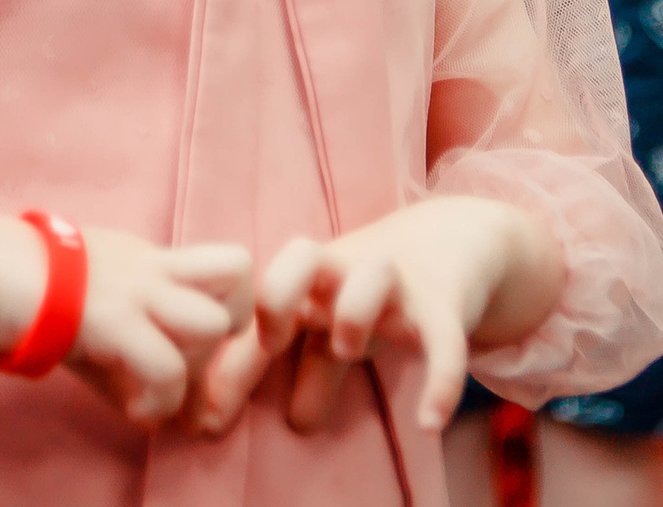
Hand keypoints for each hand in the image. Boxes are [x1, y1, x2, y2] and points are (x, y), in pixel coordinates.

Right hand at [0, 221, 251, 426]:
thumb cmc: (20, 286)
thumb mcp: (85, 319)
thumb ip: (121, 360)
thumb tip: (147, 410)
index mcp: (151, 259)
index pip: (231, 263)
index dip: (236, 309)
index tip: (212, 356)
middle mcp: (151, 267)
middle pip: (241, 274)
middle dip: (234, 335)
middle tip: (199, 374)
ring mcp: (132, 290)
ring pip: (211, 323)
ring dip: (195, 371)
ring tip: (163, 394)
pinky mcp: (106, 319)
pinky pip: (164, 365)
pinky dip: (159, 400)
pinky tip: (137, 408)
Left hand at [193, 197, 535, 437]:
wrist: (456, 237)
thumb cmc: (375, 287)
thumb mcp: (337, 323)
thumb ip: (309, 370)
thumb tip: (291, 424)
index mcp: (308, 278)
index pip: (258, 308)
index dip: (228, 358)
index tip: (206, 420)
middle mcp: (345, 272)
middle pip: (300, 257)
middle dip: (277, 296)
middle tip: (271, 344)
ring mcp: (395, 282)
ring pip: (371, 279)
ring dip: (353, 312)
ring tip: (348, 349)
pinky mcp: (445, 301)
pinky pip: (445, 337)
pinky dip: (443, 379)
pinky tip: (430, 423)